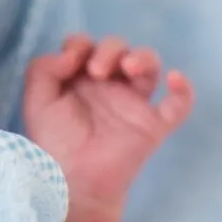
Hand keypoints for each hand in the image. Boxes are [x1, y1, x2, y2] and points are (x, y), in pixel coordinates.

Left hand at [24, 34, 193, 207]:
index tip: (72, 60)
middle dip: (110, 49)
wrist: (71, 178)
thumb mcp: (36, 98)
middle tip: (97, 71)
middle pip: (118, 49)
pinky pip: (179, 105)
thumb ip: (44, 68)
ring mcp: (132, 103)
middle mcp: (107, 85)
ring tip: (128, 67)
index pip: (85, 46)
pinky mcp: (153, 125)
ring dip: (143, 57)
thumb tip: (71, 53)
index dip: (80, 44)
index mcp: (78, 78)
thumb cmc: (52, 139)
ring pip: (149, 66)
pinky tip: (175, 79)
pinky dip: (184, 90)